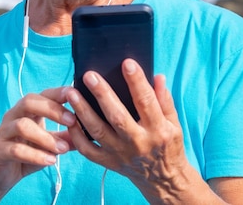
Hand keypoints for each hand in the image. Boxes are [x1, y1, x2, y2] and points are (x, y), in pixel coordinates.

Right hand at [0, 87, 76, 195]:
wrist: (2, 173)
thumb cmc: (29, 152)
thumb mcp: (51, 143)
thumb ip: (68, 135)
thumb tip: (92, 129)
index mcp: (27, 110)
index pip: (43, 94)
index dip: (58, 93)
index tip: (75, 94)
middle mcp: (13, 115)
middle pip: (29, 102)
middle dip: (52, 110)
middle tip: (72, 121)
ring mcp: (3, 131)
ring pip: (22, 126)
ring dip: (45, 137)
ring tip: (63, 149)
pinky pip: (15, 149)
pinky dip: (34, 155)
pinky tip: (50, 161)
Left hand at [65, 59, 195, 200]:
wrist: (162, 179)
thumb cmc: (167, 145)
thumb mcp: (173, 123)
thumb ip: (165, 100)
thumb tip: (157, 76)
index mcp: (158, 130)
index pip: (146, 102)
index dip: (137, 82)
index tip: (127, 63)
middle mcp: (138, 142)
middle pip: (117, 116)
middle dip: (102, 94)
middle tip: (89, 75)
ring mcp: (120, 153)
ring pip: (98, 132)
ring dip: (82, 111)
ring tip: (71, 92)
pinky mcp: (108, 162)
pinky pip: (88, 150)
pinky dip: (76, 136)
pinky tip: (68, 118)